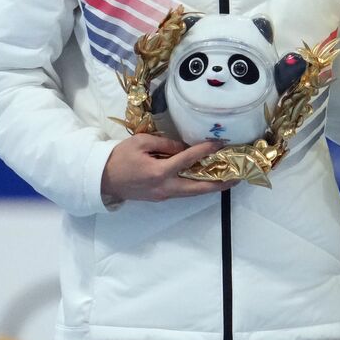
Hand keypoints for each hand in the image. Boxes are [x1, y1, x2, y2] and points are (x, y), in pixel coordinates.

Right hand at [101, 133, 237, 202]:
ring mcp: (163, 195)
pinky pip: (184, 192)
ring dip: (212, 186)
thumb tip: (186, 147)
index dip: (207, 150)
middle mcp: (164, 187)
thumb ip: (166, 145)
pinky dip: (197, 186)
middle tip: (239, 176)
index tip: (221, 144)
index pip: (188, 160)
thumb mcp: (141, 142)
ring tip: (229, 179)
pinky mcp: (160, 197)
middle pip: (199, 188)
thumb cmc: (119, 157)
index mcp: (159, 172)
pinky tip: (207, 179)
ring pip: (193, 192)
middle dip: (220, 182)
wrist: (100, 178)